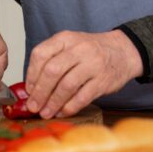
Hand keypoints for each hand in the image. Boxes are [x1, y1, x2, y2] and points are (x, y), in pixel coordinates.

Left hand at [25, 30, 142, 118]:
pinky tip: (62, 112)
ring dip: (53, 102)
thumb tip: (32, 87)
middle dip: (40, 92)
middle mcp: (78, 49)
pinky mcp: (102, 81)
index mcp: (65, 38)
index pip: (40, 54)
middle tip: (33, 106)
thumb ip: (52, 59)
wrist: (123, 51)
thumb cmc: (91, 50)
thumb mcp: (70, 45)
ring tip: (45, 113)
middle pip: (52, 71)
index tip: (29, 90)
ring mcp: (92, 64)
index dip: (31, 75)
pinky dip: (69, 107)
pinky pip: (82, 97)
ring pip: (66, 86)